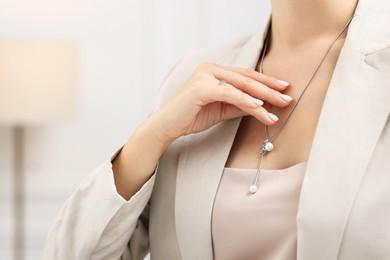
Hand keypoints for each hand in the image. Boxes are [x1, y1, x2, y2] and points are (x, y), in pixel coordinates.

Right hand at [149, 62, 291, 144]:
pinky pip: (229, 94)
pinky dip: (245, 101)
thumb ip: (238, 105)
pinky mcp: (201, 87)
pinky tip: (259, 107)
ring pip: (241, 85)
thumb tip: (260, 106)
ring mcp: (205, 76)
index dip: (265, 83)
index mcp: (213, 71)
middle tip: (287, 97)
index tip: (282, 89)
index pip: (245, 76)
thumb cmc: (189, 117)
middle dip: (269, 89)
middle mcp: (209, 68)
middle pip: (246, 78)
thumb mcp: (220, 110)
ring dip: (262, 97)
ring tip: (279, 106)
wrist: (165, 125)